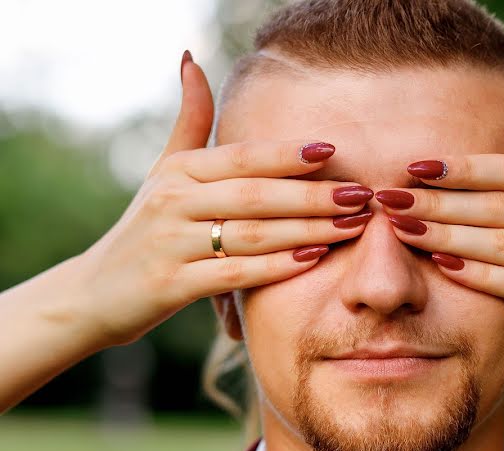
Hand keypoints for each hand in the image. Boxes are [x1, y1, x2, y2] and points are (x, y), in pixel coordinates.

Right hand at [73, 53, 373, 345]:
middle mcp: (173, 202)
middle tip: (361, 195)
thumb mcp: (164, 172)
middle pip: (255, 195)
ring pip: (252, 234)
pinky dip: (275, 268)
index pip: (242, 157)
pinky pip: (234, 275)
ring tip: (350, 226)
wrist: (95, 293)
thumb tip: (192, 59)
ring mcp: (171, 244)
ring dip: (307, 230)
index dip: (287, 154)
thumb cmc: (146, 228)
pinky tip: (312, 260)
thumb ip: (190, 122)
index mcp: (179, 171)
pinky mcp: (171, 286)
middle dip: (313, 194)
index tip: (333, 151)